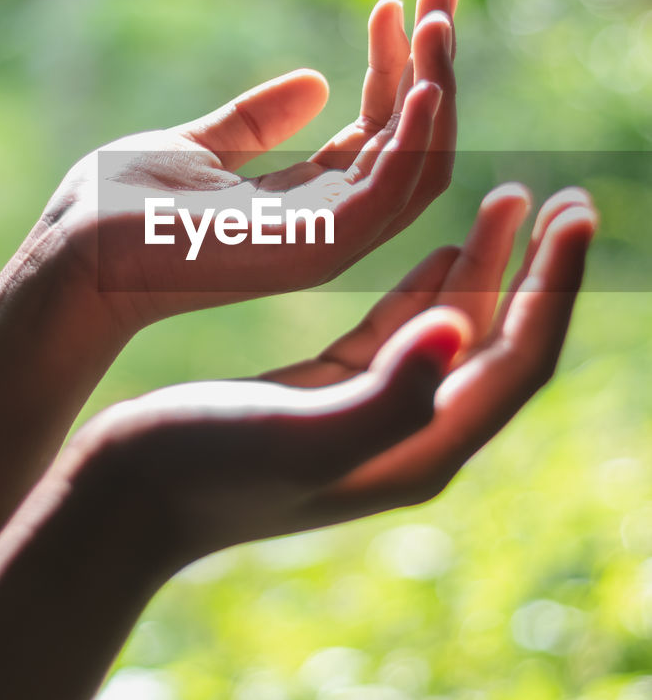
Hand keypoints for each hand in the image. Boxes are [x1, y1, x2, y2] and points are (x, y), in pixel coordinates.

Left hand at [43, 0, 457, 328]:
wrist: (75, 251)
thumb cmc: (121, 206)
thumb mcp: (199, 145)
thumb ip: (257, 120)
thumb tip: (314, 81)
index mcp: (306, 203)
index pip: (380, 133)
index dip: (398, 67)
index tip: (394, 1)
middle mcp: (330, 225)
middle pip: (414, 146)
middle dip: (435, 67)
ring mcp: (329, 242)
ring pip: (419, 165)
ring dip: (436, 88)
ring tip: (437, 18)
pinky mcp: (316, 249)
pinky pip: (393, 193)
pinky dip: (418, 137)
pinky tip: (423, 80)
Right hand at [72, 186, 595, 569]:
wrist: (123, 500)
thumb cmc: (201, 470)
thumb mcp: (301, 435)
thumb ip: (391, 395)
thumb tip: (464, 330)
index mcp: (420, 447)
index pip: (520, 359)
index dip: (555, 285)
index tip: (577, 212)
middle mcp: (410, 436)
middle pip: (501, 342)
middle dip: (538, 269)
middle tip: (569, 199)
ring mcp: (371, 417)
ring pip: (454, 330)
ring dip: (489, 265)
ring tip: (511, 199)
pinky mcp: (332, 396)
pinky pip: (403, 333)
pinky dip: (430, 286)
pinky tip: (443, 249)